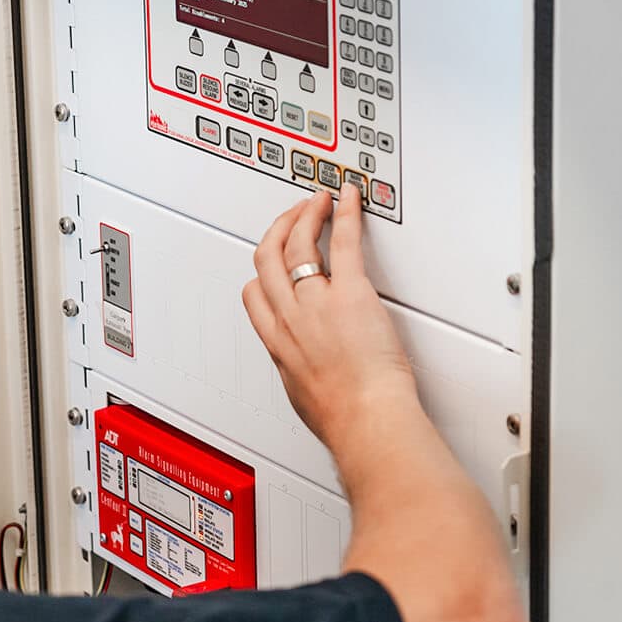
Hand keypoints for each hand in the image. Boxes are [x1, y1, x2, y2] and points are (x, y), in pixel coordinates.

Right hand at [242, 188, 418, 458]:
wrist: (366, 421)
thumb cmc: (343, 419)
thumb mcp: (305, 399)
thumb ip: (303, 375)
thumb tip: (311, 376)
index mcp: (278, 343)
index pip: (255, 293)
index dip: (263, 268)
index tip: (274, 257)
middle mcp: (290, 318)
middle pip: (269, 257)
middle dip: (278, 230)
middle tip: (293, 217)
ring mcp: (317, 302)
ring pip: (297, 243)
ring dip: (305, 215)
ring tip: (317, 203)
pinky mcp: (351, 292)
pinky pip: (344, 242)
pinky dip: (345, 214)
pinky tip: (347, 200)